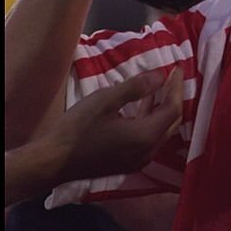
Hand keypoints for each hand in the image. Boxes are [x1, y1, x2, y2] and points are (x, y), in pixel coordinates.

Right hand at [5, 69, 183, 205]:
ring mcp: (138, 161)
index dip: (177, 87)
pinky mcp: (128, 163)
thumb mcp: (106, 100)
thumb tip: (161, 75)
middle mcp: (147, 152)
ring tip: (160, 86)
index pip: (173, 109)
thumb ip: (136, 87)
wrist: (53, 162)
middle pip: (171, 122)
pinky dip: (152, 120)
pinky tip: (144, 105)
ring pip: (161, 132)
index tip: (177, 67)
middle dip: (174, 97)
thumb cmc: (78, 128)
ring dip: (163, 108)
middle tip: (172, 76)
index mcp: (145, 137)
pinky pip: (150, 139)